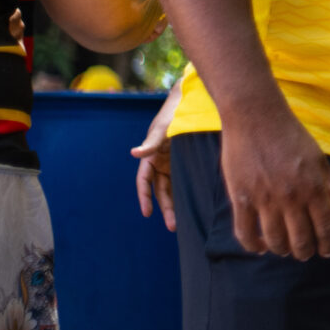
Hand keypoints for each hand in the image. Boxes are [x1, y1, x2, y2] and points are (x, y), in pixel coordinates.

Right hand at [132, 85, 181, 229]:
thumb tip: (134, 153)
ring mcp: (173, 164)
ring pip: (172, 189)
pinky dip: (187, 194)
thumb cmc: (173, 114)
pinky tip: (195, 207)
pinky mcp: (186, 163)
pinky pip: (184, 182)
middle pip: (160, 191)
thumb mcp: (162, 129)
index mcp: (150, 157)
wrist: (190, 103)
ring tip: (181, 224)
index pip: (144, 181)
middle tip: (173, 226)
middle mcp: (160, 163)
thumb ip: (151, 142)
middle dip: (166, 208)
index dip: (144, 197)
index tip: (147, 213)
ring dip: (176, 205)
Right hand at [218, 109, 329, 259]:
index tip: (327, 251)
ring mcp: (264, 199)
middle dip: (305, 251)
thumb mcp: (319, 159)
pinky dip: (253, 245)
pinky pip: (245, 231)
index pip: (326, 226)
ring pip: (275, 240)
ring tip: (284, 250)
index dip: (329, 243)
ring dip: (282, 249)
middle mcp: (291, 197)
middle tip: (305, 253)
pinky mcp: (240, 197)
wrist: (256, 116)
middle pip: (301, 239)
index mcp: (314, 187)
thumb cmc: (291, 136)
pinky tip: (260, 248)